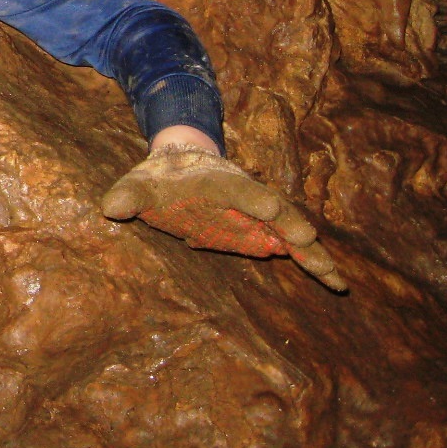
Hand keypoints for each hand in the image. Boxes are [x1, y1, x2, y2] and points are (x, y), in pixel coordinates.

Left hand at [101, 147, 347, 291]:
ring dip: (312, 252)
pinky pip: (294, 247)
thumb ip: (128, 195)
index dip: (250, 197)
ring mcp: (261, 214)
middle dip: (291, 225)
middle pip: (275, 209)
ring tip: (334, 277)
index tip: (268, 206)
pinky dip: (314, 262)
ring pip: (292, 231)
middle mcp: (247, 195)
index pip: (235, 187)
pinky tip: (336, 283)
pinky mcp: (267, 231)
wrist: (185, 164)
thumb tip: (110, 207)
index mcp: (217, 180)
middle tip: (307, 241)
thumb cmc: (161, 177)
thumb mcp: (139, 183)